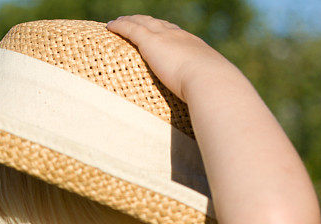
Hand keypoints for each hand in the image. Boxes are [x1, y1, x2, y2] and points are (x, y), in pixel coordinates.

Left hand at [106, 15, 232, 102]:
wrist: (208, 79)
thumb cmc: (210, 90)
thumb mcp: (205, 87)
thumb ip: (201, 91)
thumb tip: (205, 105)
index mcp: (192, 46)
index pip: (175, 34)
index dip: (164, 30)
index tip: (157, 31)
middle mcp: (178, 37)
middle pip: (158, 24)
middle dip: (145, 22)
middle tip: (135, 21)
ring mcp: (164, 37)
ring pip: (142, 23)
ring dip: (130, 20)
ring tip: (118, 21)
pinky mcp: (151, 42)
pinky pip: (131, 29)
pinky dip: (120, 26)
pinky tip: (110, 26)